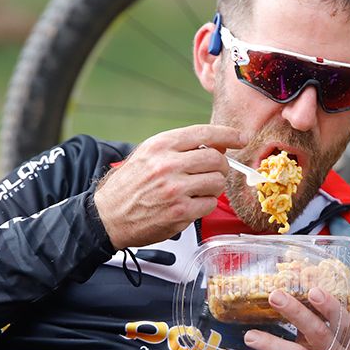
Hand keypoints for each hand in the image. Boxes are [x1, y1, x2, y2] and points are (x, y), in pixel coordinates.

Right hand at [94, 124, 244, 247]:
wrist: (108, 216)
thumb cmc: (129, 186)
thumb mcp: (149, 155)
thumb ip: (181, 148)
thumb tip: (218, 144)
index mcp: (161, 145)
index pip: (204, 133)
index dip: (228, 134)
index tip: (241, 138)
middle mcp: (168, 164)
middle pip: (216, 159)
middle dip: (220, 167)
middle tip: (213, 173)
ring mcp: (175, 189)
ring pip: (217, 182)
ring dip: (213, 187)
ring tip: (197, 191)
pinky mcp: (180, 211)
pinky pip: (210, 204)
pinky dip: (205, 204)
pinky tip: (191, 204)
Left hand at [243, 287, 349, 349]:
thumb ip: (307, 330)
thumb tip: (285, 297)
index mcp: (341, 345)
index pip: (341, 321)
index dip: (329, 305)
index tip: (312, 290)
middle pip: (319, 333)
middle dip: (296, 313)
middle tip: (275, 296)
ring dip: (274, 344)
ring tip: (251, 337)